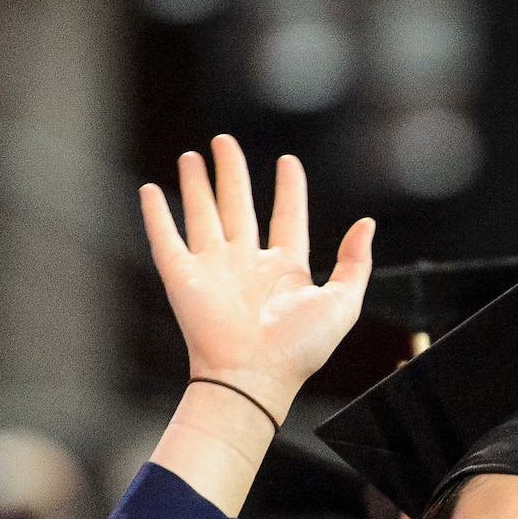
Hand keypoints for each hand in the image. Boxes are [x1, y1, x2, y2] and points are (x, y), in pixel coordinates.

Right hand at [139, 136, 374, 420]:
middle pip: (238, 207)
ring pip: (202, 214)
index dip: (289, 190)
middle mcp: (247, 265)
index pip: (287, 217)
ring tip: (192, 156)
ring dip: (196, 185)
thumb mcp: (343, 302)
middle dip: (232, 174)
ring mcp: (213, 269)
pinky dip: (156, 214)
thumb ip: (355, 262)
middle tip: (224, 141)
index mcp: (286, 269)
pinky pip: (166, 238)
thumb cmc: (300, 348)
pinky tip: (150, 190)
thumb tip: (367, 224)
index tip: (288, 161)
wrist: (254, 376)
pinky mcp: (182, 277)